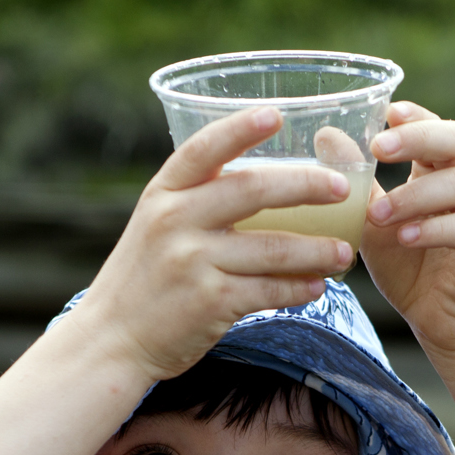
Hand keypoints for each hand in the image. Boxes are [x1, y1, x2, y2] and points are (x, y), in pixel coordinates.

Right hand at [74, 107, 358, 380]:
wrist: (110, 339)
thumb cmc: (142, 279)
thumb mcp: (154, 225)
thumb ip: (195, 201)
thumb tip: (265, 184)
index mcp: (163, 194)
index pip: (204, 149)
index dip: (240, 128)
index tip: (275, 115)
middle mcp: (175, 221)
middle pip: (253, 190)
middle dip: (307, 185)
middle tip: (343, 189)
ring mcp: (192, 261)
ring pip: (273, 248)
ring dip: (317, 250)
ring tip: (344, 252)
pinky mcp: (210, 302)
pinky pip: (269, 290)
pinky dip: (299, 288)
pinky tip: (316, 286)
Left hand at [361, 103, 454, 358]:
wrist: (444, 327)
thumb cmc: (411, 271)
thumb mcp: (375, 225)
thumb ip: (360, 184)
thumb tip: (326, 134)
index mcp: (449, 171)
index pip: (438, 128)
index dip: (415, 117)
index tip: (386, 113)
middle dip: (416, 139)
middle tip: (378, 148)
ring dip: (414, 196)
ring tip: (378, 214)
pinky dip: (437, 229)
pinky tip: (407, 237)